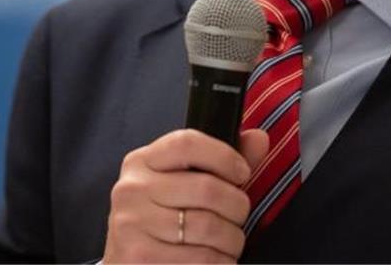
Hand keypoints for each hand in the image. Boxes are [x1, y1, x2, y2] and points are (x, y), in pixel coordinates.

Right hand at [103, 128, 269, 262]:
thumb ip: (221, 162)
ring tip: (230, 242)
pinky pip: (202, 259)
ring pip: (209, 227)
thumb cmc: (164, 220)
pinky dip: (222, 262)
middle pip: (206, 188)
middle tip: (238, 217)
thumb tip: (259, 138)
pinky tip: (218, 260)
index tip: (242, 173)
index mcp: (142, 162)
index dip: (224, 156)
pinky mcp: (140, 258)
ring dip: (232, 239)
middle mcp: (132, 189)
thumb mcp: (185, 183)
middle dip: (237, 206)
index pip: (187, 143)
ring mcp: (132, 224)